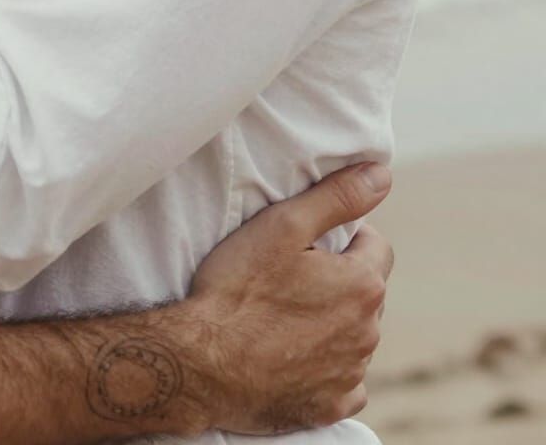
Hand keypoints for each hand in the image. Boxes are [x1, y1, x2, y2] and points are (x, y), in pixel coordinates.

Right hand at [186, 162, 392, 433]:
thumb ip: (336, 198)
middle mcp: (368, 333)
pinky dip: (323, 368)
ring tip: (279, 315)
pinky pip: (342, 382)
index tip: (306, 242)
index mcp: (362, 285)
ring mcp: (350, 375)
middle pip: (364, 293)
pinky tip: (287, 356)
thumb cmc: (237, 288)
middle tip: (286, 275)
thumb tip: (381, 174)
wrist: (200, 363)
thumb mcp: (281, 226)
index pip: (376, 247)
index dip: (343, 237)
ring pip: (353, 337)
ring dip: (330, 324)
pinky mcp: (330, 407)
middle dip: (336, 281)